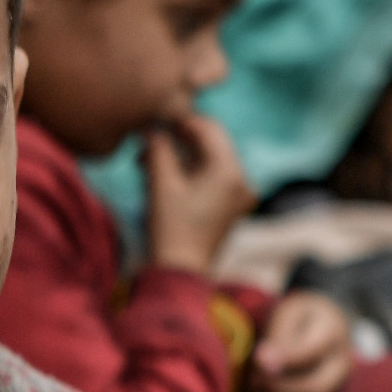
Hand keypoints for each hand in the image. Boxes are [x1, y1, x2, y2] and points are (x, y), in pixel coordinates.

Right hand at [138, 110, 256, 274]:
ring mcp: (239, 196)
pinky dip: (190, 172)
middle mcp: (242, 181)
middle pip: (211, 144)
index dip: (182, 120)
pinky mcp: (231, 207)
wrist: (181, 272)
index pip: (210, 128)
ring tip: (149, 161)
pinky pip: (212, 178)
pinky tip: (164, 176)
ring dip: (181, 156)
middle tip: (149, 142)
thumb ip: (158, 147)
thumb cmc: (171, 228)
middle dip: (179, 140)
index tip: (157, 119)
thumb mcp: (161, 182)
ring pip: (209, 160)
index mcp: (230, 171)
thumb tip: (154, 128)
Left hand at [243, 290, 355, 391]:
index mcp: (332, 332)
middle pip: (314, 390)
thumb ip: (279, 336)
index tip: (258, 359)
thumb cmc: (298, 317)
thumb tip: (265, 363)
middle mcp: (341, 364)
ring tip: (253, 386)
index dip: (284, 359)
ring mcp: (337, 386)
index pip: (312, 352)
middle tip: (252, 380)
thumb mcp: (288, 313)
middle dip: (277, 391)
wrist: (321, 326)